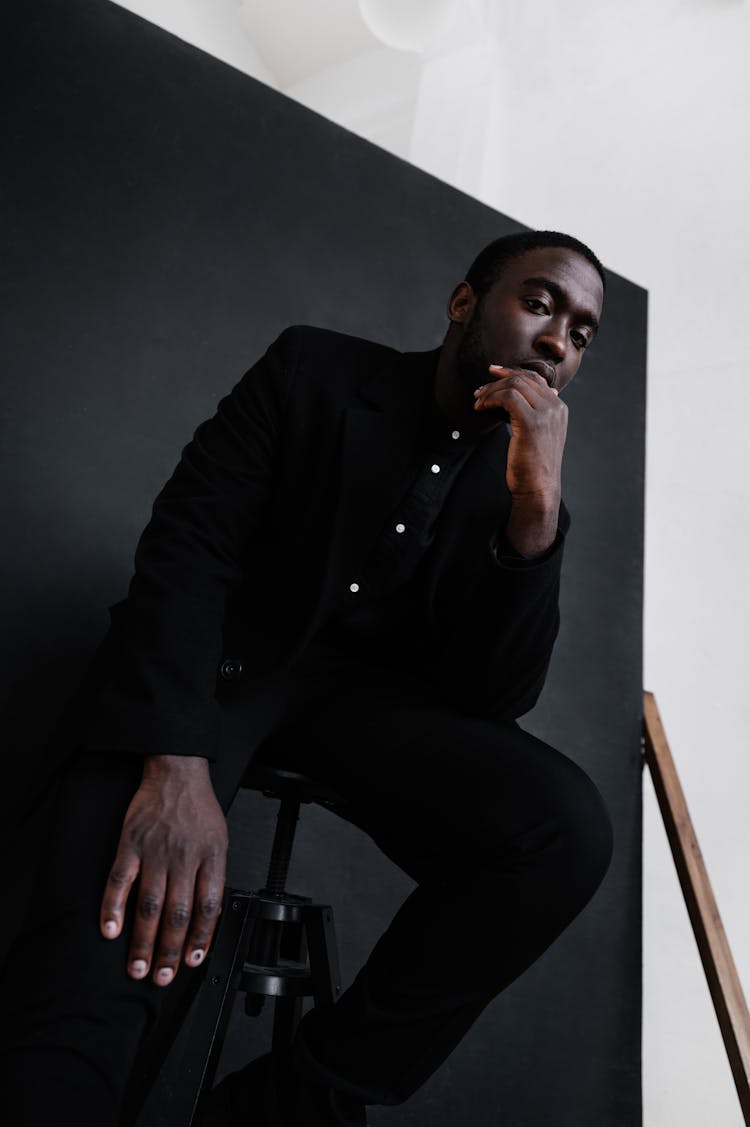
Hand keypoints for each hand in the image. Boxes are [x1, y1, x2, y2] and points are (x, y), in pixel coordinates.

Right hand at [100, 755, 227, 985]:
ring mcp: (155, 850)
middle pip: (178, 913)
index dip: (200, 938)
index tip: (192, 961)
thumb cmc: (198, 808)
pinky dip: (112, 907)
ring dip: (142, 940)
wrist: (177, 772)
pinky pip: (119, 879)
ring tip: (138, 966)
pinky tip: (109, 930)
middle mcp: (184, 857)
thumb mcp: (219, 840)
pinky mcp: (131, 843)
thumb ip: (213, 876)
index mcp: (211, 856)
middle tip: (161, 978)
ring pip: (149, 904)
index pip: (208, 906)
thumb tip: (207, 917)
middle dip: (169, 951)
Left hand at [474, 365, 567, 555]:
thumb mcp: (539, 436)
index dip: (511, 372)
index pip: (535, 379)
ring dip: (491, 391)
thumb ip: (535, 415)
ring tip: (478, 402)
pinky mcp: (532, 422)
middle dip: (497, 381)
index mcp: (559, 408)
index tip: (493, 372)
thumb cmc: (533, 467)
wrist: (538, 489)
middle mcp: (555, 407)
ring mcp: (546, 414)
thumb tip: (523, 399)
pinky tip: (482, 408)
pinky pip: (508, 397)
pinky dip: (491, 398)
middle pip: (523, 378)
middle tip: (479, 391)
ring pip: (514, 385)